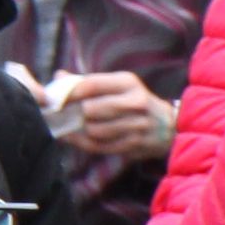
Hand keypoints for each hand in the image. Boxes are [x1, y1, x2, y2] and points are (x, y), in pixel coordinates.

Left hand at [57, 70, 175, 161]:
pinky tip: (77, 139)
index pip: (92, 84)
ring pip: (95, 130)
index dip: (70, 92)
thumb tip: (58, 77)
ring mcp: (136, 125)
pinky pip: (101, 147)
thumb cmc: (134, 101)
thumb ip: (88, 81)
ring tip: (71, 128)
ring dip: (80, 131)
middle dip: (76, 114)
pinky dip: (85, 144)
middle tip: (64, 116)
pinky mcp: (134, 144)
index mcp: (128, 82)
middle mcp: (134, 102)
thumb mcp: (117, 85)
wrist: (168, 125)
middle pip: (91, 109)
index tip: (56, 99)